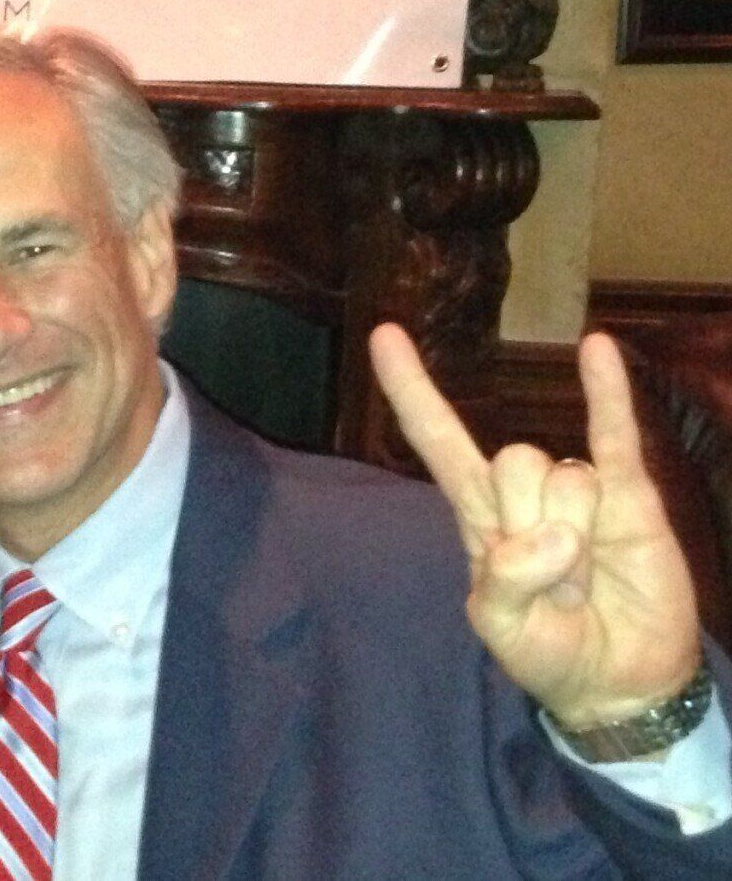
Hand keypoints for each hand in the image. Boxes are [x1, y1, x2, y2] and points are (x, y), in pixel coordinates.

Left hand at [370, 323, 700, 726]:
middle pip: (513, 462)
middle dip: (534, 530)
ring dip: (576, 540)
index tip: (384, 333)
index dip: (412, 390)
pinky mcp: (631, 498)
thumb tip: (555, 535)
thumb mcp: (502, 627)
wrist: (619, 682)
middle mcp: (522, 490)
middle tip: (554, 590)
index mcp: (478, 514)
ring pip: (565, 476)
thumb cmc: (549, 650)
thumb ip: (506, 582)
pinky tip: (597, 347)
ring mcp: (577, 489)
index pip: (437, 439)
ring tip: (584, 585)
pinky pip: (615, 435)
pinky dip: (607, 392)